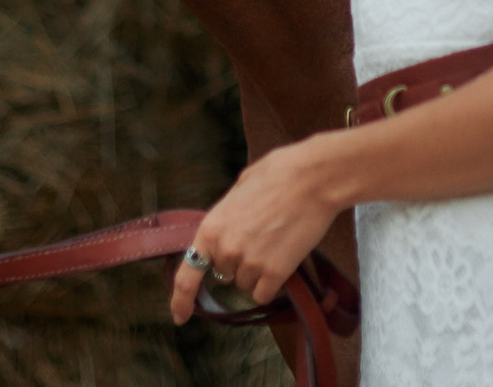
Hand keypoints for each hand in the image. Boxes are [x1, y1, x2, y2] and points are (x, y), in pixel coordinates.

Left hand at [169, 139, 340, 324]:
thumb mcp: (238, 190)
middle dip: (237, 261)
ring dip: (256, 271)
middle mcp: (226, 250)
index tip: (180, 317)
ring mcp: (251, 263)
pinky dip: (271, 283)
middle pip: (224, 274)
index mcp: (211, 228)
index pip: (187, 276)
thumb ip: (225, 217)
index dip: (181, 300)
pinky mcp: (275, 273)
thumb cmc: (278, 175)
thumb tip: (224, 231)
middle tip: (258, 235)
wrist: (313, 179)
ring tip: (274, 241)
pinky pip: (263, 294)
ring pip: (245, 284)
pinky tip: (281, 259)